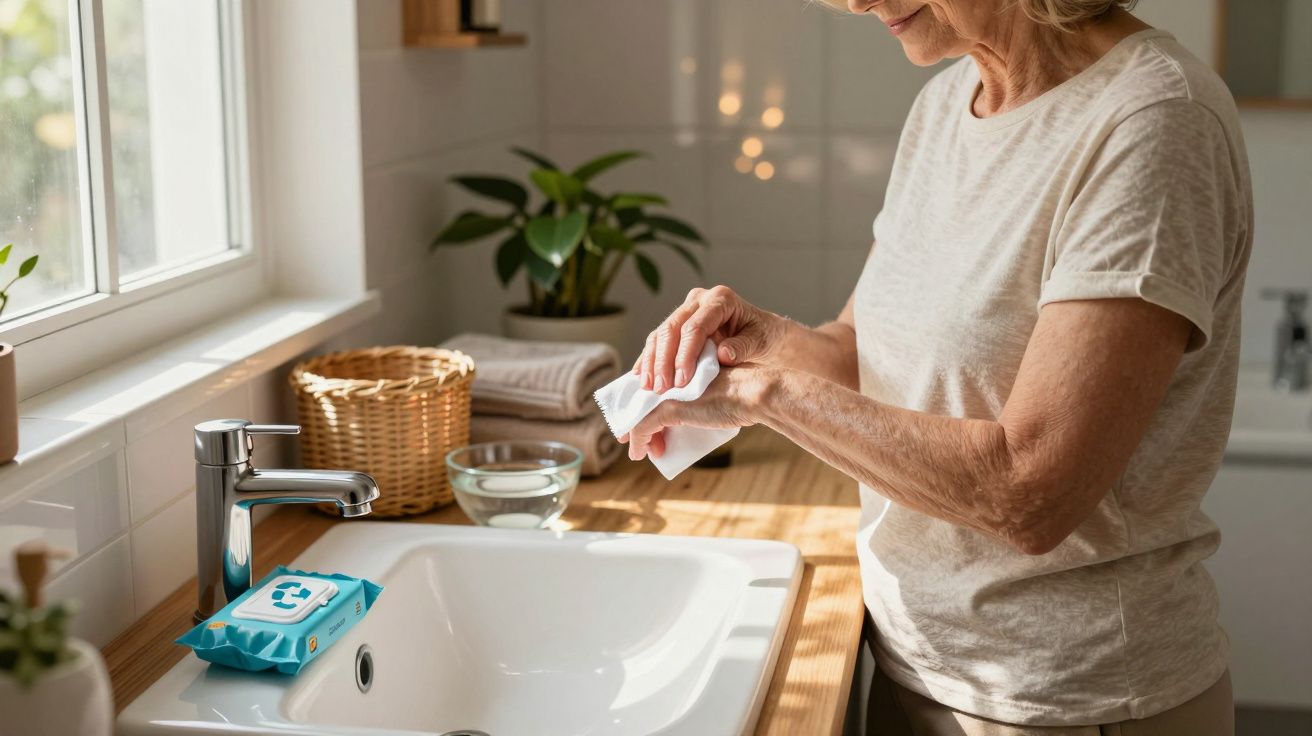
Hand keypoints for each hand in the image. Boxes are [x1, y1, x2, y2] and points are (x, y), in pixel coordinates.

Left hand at [619, 365, 772, 460]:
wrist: (751, 395)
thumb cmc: (740, 398)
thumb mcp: (713, 398)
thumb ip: (697, 403)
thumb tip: (690, 418)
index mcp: (680, 369)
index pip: (653, 389)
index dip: (643, 407)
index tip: (642, 427)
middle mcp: (669, 377)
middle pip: (642, 402)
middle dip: (634, 423)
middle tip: (631, 441)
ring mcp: (668, 392)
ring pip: (639, 415)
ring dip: (636, 436)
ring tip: (639, 451)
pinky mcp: (668, 407)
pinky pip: (643, 428)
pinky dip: (638, 443)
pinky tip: (638, 454)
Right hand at [634, 285, 786, 393]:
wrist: (765, 333)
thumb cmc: (765, 337)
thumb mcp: (761, 341)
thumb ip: (743, 346)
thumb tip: (723, 354)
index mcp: (720, 299)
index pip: (695, 327)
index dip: (685, 354)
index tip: (682, 380)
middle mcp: (699, 300)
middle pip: (672, 328)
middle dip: (664, 360)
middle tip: (661, 388)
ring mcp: (686, 310)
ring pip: (660, 333)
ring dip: (652, 362)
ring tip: (649, 387)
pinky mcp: (678, 324)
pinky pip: (658, 340)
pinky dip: (649, 359)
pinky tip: (641, 376)